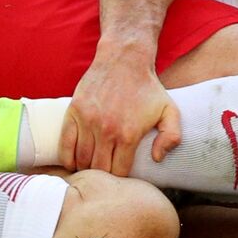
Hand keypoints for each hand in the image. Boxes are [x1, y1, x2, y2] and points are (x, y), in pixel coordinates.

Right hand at [59, 46, 182, 174]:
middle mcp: (106, 130)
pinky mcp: (74, 112)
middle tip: (106, 176)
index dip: (121, 177)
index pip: (119, 172)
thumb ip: (171, 137)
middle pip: (99, 169)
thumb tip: (157, 159)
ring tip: (91, 169)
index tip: (121, 174)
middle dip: (103, 176)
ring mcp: (87, 121)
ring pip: (81, 159)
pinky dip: (68, 157)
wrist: (124, 60)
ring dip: (86, 168)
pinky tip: (74, 162)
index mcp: (128, 135)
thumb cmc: (148, 88)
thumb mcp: (169, 110)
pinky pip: (65, 144)